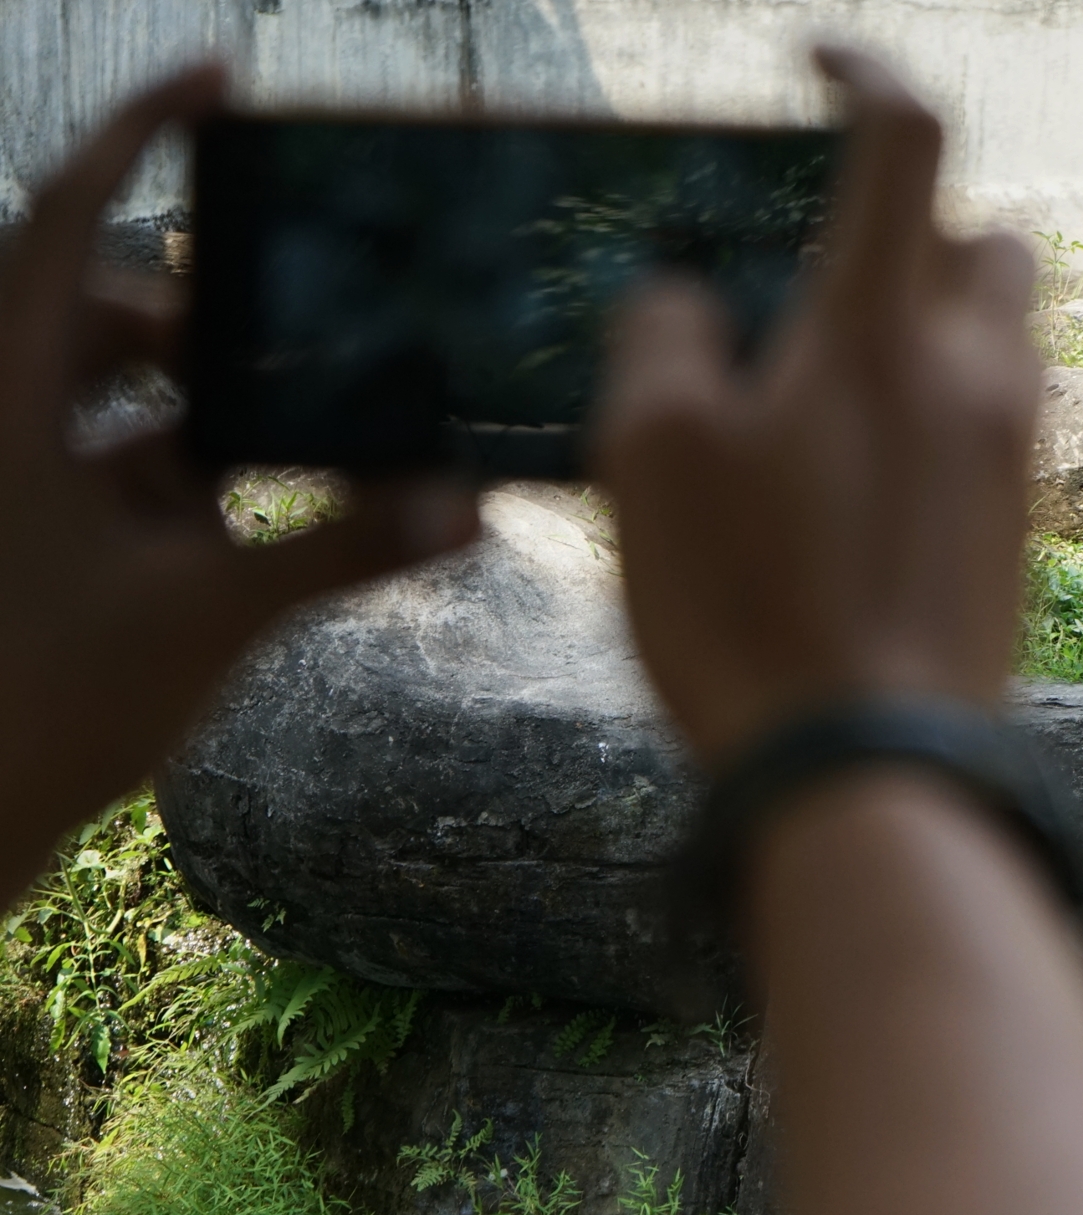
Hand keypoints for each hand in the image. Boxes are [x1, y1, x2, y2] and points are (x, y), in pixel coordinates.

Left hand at [0, 68, 481, 890]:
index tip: (221, 79)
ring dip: (204, 410)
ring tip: (296, 443)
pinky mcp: (34, 546)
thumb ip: (341, 548)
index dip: (138, 129)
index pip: (69, 213)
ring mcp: (16, 486)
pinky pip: (118, 476)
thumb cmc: (39, 697)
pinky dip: (193, 484)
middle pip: (94, 303)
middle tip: (293, 342)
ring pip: (109, 398)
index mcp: (8, 392)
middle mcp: (2, 419)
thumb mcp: (209, 612)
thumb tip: (466, 502)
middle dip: (200, 311)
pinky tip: (262, 525)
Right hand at [597, 49, 1039, 767]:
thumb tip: (687, 299)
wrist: (876, 776)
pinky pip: (995, 427)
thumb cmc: (752, 613)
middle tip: (821, 280)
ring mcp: (1012, 457)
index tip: (815, 62)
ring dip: (933, 324)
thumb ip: (663, 338)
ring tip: (837, 389)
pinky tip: (864, 482)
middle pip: (983, 236)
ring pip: (1000, 335)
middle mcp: (973, 373)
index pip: (907, 135)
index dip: (862, 68)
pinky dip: (941, 413)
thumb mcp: (649, 462)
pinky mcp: (1019, 532)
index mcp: (880, 329)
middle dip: (914, 228)